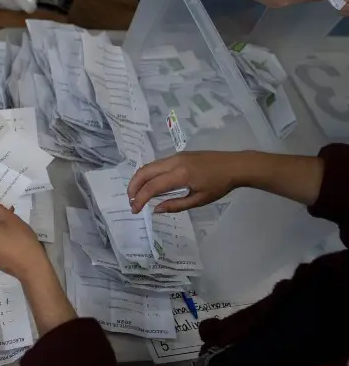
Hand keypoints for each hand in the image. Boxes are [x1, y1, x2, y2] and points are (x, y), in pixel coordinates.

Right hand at [127, 151, 249, 213]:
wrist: (235, 165)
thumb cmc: (220, 185)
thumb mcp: (199, 200)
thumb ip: (176, 205)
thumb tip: (156, 209)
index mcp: (180, 175)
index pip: (152, 187)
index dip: (140, 199)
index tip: (135, 210)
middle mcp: (174, 162)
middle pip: (144, 172)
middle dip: (133, 187)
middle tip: (131, 201)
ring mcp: (175, 156)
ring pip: (149, 166)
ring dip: (139, 180)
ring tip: (137, 194)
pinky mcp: (178, 155)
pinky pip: (157, 164)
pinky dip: (148, 174)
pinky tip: (150, 184)